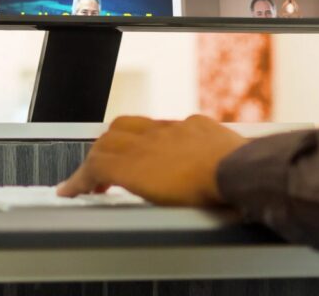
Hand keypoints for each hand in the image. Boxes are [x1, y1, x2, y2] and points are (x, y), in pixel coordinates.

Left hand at [57, 115, 247, 205]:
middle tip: (108, 165)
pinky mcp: (131, 166)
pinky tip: (72, 191)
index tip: (142, 153)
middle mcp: (166, 130)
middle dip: (113, 144)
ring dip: (96, 159)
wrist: (238, 168)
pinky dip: (80, 179)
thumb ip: (229, 153)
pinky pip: (96, 168)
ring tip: (89, 179)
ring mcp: (146, 145)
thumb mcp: (239, 153)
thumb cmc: (247, 167)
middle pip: (125, 127)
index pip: (157, 127)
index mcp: (192, 128)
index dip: (142, 141)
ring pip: (107, 143)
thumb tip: (242, 162)